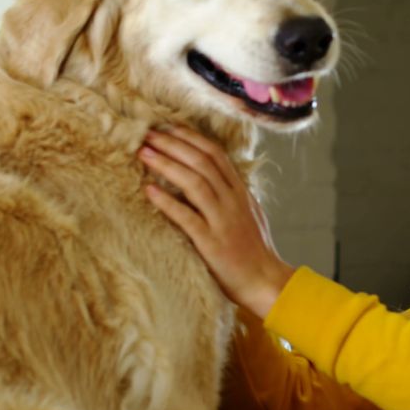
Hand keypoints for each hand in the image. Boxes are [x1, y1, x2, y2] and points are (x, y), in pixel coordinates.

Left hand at [138, 127, 294, 317]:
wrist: (264, 281)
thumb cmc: (253, 250)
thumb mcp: (247, 213)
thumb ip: (230, 194)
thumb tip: (210, 177)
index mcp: (240, 192)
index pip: (215, 154)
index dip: (190, 137)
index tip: (168, 127)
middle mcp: (232, 201)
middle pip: (202, 161)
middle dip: (173, 144)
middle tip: (147, 134)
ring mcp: (223, 220)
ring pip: (195, 182)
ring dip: (167, 165)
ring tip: (144, 154)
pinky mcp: (212, 242)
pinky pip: (187, 217)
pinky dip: (167, 202)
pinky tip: (149, 191)